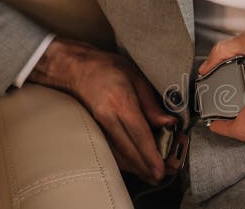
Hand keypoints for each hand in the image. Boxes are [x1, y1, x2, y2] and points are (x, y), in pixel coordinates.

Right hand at [28, 38, 176, 183]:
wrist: (75, 68)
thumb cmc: (108, 68)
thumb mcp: (137, 78)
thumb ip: (152, 105)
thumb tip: (169, 124)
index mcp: (121, 103)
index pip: (139, 135)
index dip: (151, 155)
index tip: (161, 169)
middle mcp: (108, 117)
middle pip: (129, 150)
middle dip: (146, 167)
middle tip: (163, 175)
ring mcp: (99, 125)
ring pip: (119, 155)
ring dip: (136, 168)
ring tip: (152, 175)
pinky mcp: (95, 129)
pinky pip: (112, 150)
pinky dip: (125, 162)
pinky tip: (136, 166)